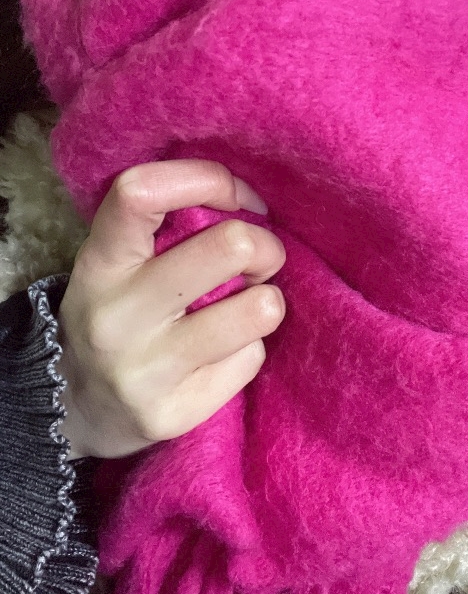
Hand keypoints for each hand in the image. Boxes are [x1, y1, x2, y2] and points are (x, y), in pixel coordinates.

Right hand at [57, 160, 284, 458]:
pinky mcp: (175, 414)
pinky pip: (252, 358)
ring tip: (243, 308)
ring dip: (265, 302)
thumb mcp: (118, 263)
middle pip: (230, 246)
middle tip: (259, 259)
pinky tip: (221, 353)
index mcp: (101, 264)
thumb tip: (251, 203)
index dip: (206, 179)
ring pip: (258, 309)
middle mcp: (118, 316)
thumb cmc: (119, 312)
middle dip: (265, 246)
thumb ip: (168, 228)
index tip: (238, 196)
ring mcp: (145, 370)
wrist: (76, 407)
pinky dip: (248, 350)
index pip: (142, 194)